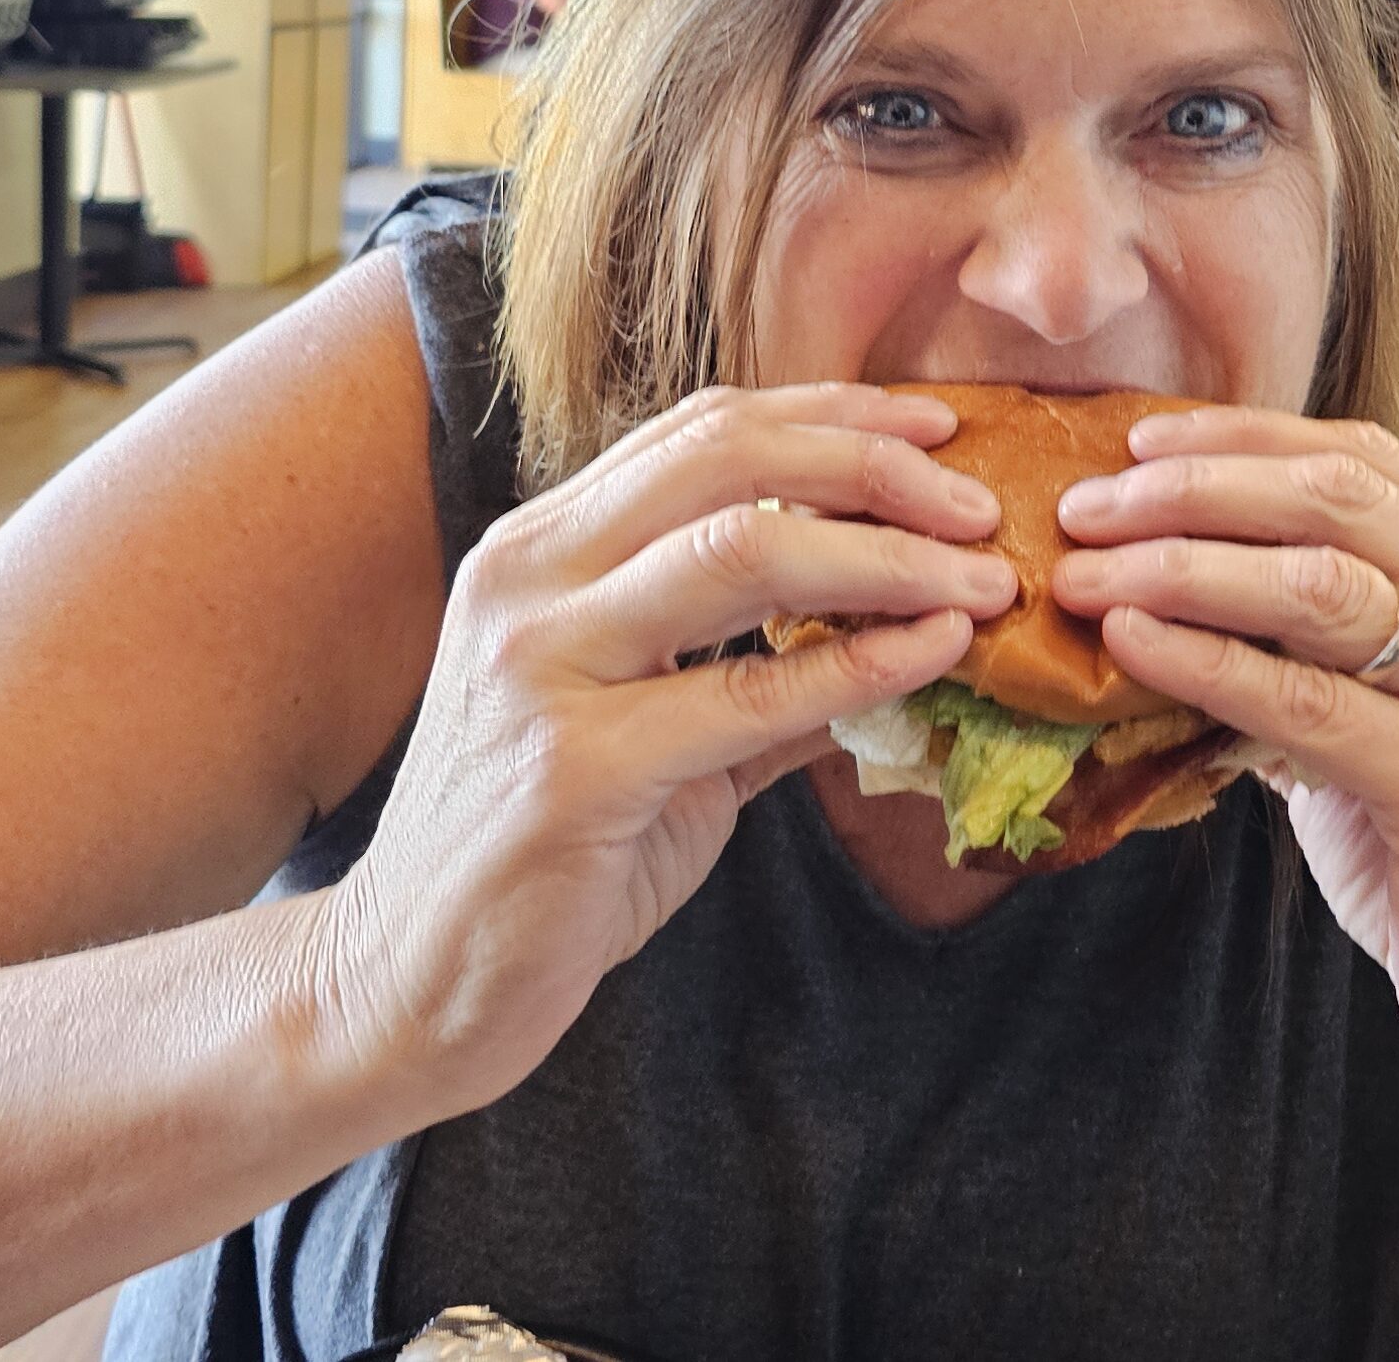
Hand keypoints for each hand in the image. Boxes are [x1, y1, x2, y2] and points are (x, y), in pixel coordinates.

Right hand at [313, 384, 1001, 1119]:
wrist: (414, 981)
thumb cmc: (542, 854)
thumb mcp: (648, 729)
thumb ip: (754, 670)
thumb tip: (899, 632)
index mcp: (541, 550)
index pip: (702, 431)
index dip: (831, 417)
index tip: (939, 433)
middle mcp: (528, 581)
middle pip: (728, 458)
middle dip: (874, 466)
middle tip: (982, 503)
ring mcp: (540, 667)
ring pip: (744, 551)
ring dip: (888, 553)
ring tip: (983, 576)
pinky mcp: (572, 768)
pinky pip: (748, 694)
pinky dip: (861, 661)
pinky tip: (935, 652)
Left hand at [1053, 411, 1398, 1125]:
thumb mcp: (1392, 713)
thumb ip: (1315, 641)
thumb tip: (1162, 577)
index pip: (1363, 459)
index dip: (1241, 439)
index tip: (1134, 441)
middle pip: (1336, 499)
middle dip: (1194, 489)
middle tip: (1084, 506)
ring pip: (1319, 586)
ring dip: (1180, 567)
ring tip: (1082, 573)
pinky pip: (1308, 704)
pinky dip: (1205, 662)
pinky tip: (1131, 645)